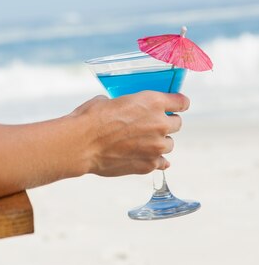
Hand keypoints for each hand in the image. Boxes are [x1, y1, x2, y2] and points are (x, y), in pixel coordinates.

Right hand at [70, 91, 188, 176]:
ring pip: (169, 144)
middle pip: (177, 123)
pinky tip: (145, 155)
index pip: (182, 102)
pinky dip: (155, 159)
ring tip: (143, 141)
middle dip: (166, 122)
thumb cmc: (92, 118)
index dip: (179, 103)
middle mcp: (160, 124)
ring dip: (159, 142)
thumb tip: (126, 110)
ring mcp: (156, 147)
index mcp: (152, 102)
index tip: (177, 105)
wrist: (82, 143)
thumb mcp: (111, 100)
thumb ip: (128, 106)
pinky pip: (162, 162)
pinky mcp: (149, 165)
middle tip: (152, 123)